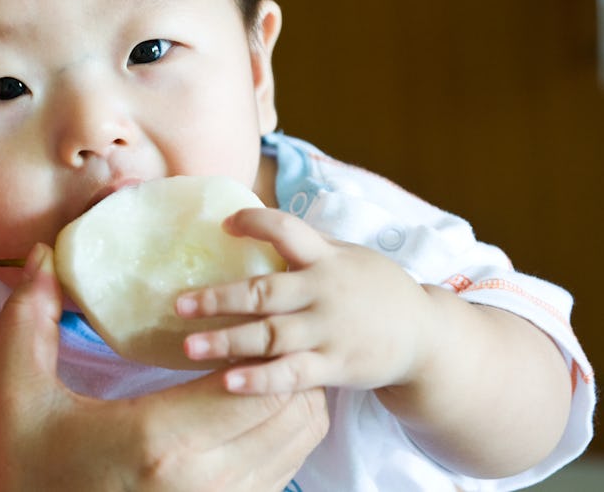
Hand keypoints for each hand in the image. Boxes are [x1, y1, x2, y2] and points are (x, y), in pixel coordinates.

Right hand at [0, 244, 328, 491]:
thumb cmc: (28, 475)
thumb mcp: (18, 397)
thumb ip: (28, 321)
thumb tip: (43, 254)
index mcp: (160, 440)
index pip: (255, 381)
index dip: (259, 340)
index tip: (238, 313)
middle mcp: (207, 482)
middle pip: (292, 407)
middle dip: (283, 360)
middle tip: (253, 330)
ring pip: (302, 438)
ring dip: (291, 393)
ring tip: (256, 363)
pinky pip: (288, 469)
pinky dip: (284, 430)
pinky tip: (248, 407)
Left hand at [177, 208, 435, 394]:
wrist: (425, 336)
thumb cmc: (374, 288)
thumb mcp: (347, 255)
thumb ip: (306, 245)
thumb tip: (255, 221)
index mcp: (326, 257)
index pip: (286, 229)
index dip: (253, 222)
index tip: (224, 225)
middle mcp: (324, 291)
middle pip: (263, 292)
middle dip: (218, 298)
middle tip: (178, 303)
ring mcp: (330, 331)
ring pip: (270, 336)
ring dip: (226, 341)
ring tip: (188, 347)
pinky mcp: (335, 367)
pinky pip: (291, 375)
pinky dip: (259, 380)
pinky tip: (226, 382)